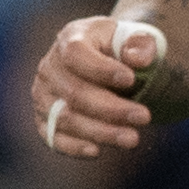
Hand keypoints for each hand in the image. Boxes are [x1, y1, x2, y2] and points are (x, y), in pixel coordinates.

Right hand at [30, 13, 167, 159]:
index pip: (76, 54)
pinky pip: (53, 136)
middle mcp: (50, 67)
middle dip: (112, 108)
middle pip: (75, 92)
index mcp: (70, 39)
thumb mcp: (133, 38)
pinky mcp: (45, 119)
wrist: (105, 63)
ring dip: (100, 131)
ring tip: (133, 138)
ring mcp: (43, 95)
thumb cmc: (119, 49)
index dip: (101, 69)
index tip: (132, 79)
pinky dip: (72, 146)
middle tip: (144, 117)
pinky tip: (96, 151)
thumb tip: (139, 59)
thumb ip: (140, 44)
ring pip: (67, 118)